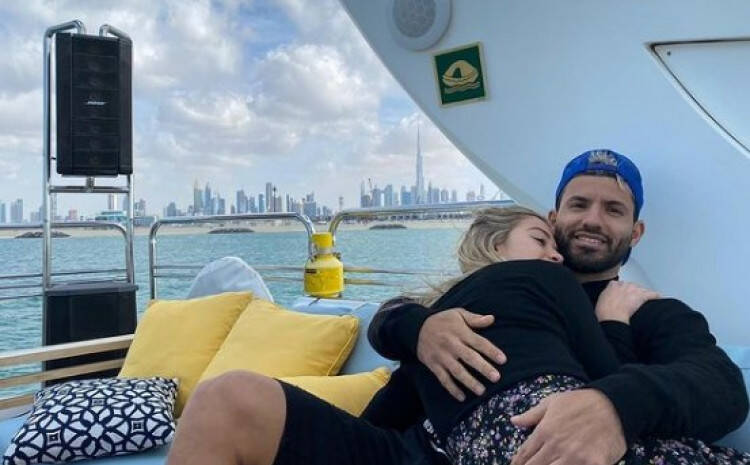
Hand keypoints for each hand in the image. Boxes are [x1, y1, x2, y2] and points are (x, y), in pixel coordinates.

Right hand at [417, 308, 506, 400]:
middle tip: (496, 378)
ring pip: (457, 371)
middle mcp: (452, 345)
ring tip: (481, 391)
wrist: (415, 328)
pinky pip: (443, 379)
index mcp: (460, 332)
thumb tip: (492, 319)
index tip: (503, 360)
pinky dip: (452, 389)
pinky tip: (462, 397)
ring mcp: (442, 356)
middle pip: (470, 358)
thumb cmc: (442, 321)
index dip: (491, 351)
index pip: (479, 342)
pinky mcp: (434, 365)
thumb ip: (474, 318)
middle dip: (483, 368)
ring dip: (469, 381)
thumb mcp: (457, 314)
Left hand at [510, 389, 625, 464]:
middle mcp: (557, 446)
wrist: (615, 405)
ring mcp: (575, 457)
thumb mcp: (553, 402)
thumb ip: (532, 415)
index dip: (517, 463)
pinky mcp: (594, 464)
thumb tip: (513, 421)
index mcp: (545, 431)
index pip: (524, 454)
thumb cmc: (582, 402)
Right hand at [595, 281, 659, 323]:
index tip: (624, 295)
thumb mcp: (600, 300)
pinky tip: (658, 298)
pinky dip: (655, 296)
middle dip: (634, 292)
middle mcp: (624, 284)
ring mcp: (634, 289)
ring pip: (642, 289)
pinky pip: (652, 294)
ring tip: (646, 301)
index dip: (623, 290)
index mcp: (613, 285)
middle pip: (633, 286)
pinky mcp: (642, 296)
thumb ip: (606, 295)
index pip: (620, 284)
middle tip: (633, 301)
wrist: (612, 317)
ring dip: (644, 295)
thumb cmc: (605, 312)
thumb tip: (608, 297)